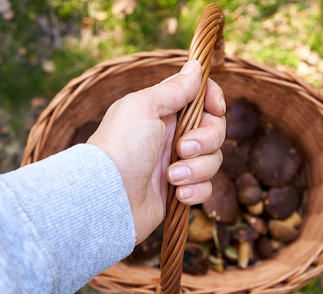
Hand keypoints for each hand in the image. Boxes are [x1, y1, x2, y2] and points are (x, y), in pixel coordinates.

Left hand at [87, 60, 225, 243]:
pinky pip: (205, 188)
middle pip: (215, 130)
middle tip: (182, 148)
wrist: (107, 198)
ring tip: (171, 177)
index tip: (215, 109)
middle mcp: (173, 135)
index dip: (214, 101)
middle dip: (206, 140)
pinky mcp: (180, 190)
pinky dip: (195, 190)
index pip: (202, 98)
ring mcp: (178, 163)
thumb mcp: (144, 107)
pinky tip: (178, 193)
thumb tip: (195, 66)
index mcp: (164, 111)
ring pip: (213, 160)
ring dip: (197, 169)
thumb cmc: (120, 147)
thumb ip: (174, 88)